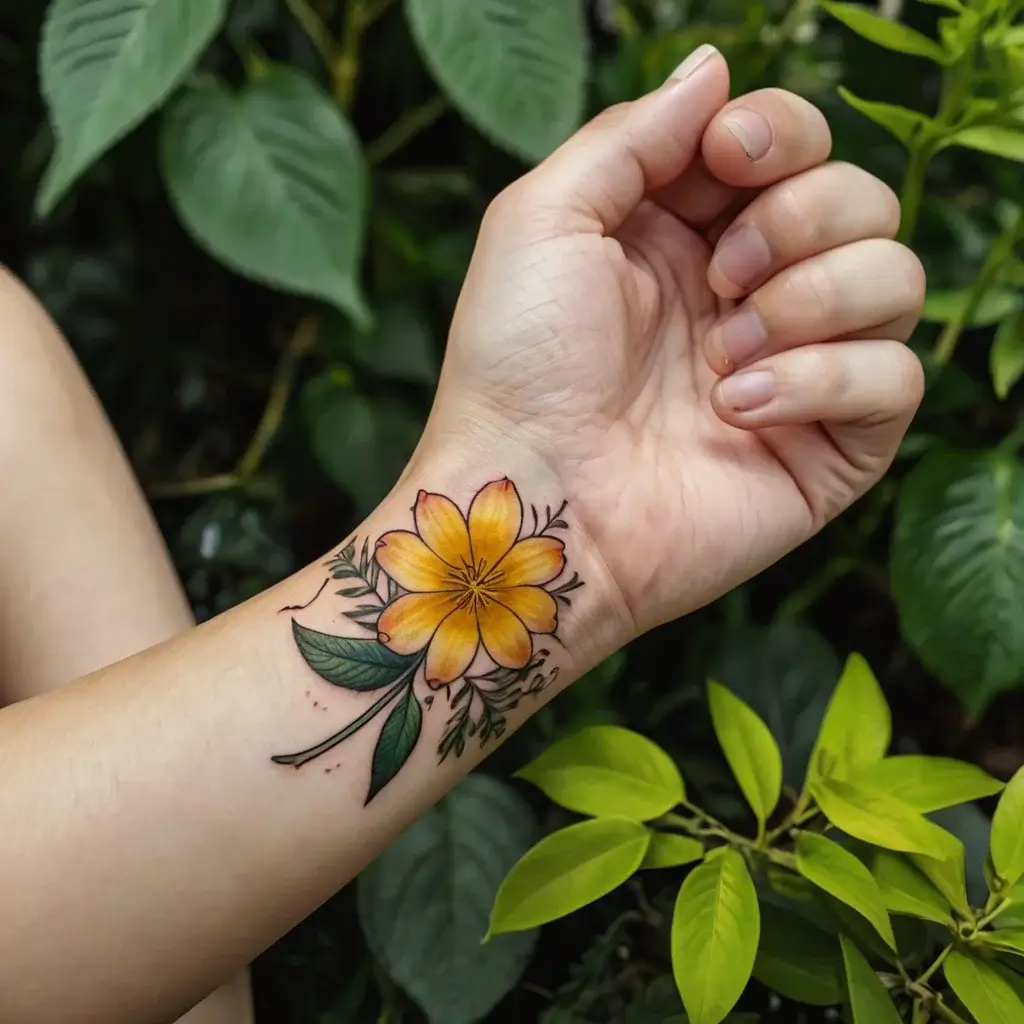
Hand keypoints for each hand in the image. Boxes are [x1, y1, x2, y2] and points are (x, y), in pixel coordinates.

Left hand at [429, 45, 924, 635]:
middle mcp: (749, 296)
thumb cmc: (518, 366)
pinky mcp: (826, 447)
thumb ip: (632, 135)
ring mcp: (794, 371)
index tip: (728, 158)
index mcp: (686, 236)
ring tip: (722, 355)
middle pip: (861, 199)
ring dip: (813, 298)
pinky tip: (739, 409)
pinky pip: (898, 378)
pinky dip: (824, 379)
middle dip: (798, 219)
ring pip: (896, 278)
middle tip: (720, 279)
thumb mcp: (544, 221)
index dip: (779, 132)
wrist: (530, 500)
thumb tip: (717, 67)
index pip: (791, 145)